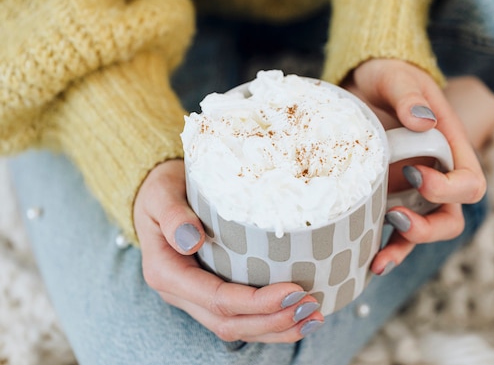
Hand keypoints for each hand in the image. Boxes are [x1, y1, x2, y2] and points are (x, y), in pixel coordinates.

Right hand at [133, 159, 323, 342]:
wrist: (156, 195)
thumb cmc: (161, 190)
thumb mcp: (160, 194)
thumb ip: (172, 215)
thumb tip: (191, 240)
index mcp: (166, 273)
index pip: (217, 299)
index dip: (257, 302)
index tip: (293, 290)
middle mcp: (180, 293)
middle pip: (229, 322)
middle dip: (273, 320)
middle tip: (311, 306)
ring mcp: (194, 298)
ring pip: (236, 328)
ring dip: (276, 329)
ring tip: (313, 318)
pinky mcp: (209, 294)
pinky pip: (240, 318)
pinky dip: (269, 322)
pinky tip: (297, 316)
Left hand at [341, 59, 485, 273]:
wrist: (359, 83)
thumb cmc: (386, 75)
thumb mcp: (396, 77)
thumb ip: (409, 94)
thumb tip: (424, 120)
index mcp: (450, 148)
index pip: (469, 183)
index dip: (448, 189)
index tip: (414, 173)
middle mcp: (435, 175)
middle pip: (451, 217)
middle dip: (430, 228)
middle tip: (396, 216)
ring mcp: (409, 191)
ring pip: (421, 232)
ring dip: (404, 248)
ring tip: (378, 260)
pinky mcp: (384, 196)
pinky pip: (390, 231)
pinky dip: (382, 247)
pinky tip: (364, 259)